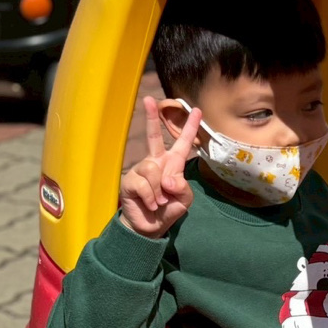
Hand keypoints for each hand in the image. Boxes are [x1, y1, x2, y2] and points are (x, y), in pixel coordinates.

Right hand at [120, 96, 200, 237]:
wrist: (151, 227)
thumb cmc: (168, 210)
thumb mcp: (184, 200)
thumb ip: (183, 188)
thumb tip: (168, 178)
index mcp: (172, 164)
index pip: (182, 143)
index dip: (190, 127)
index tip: (197, 110)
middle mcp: (156, 162)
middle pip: (154, 136)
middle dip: (151, 117)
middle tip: (149, 99)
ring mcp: (141, 170)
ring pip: (153, 170)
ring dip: (160, 191)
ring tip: (159, 202)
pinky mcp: (130, 181)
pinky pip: (144, 184)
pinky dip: (151, 198)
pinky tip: (150, 204)